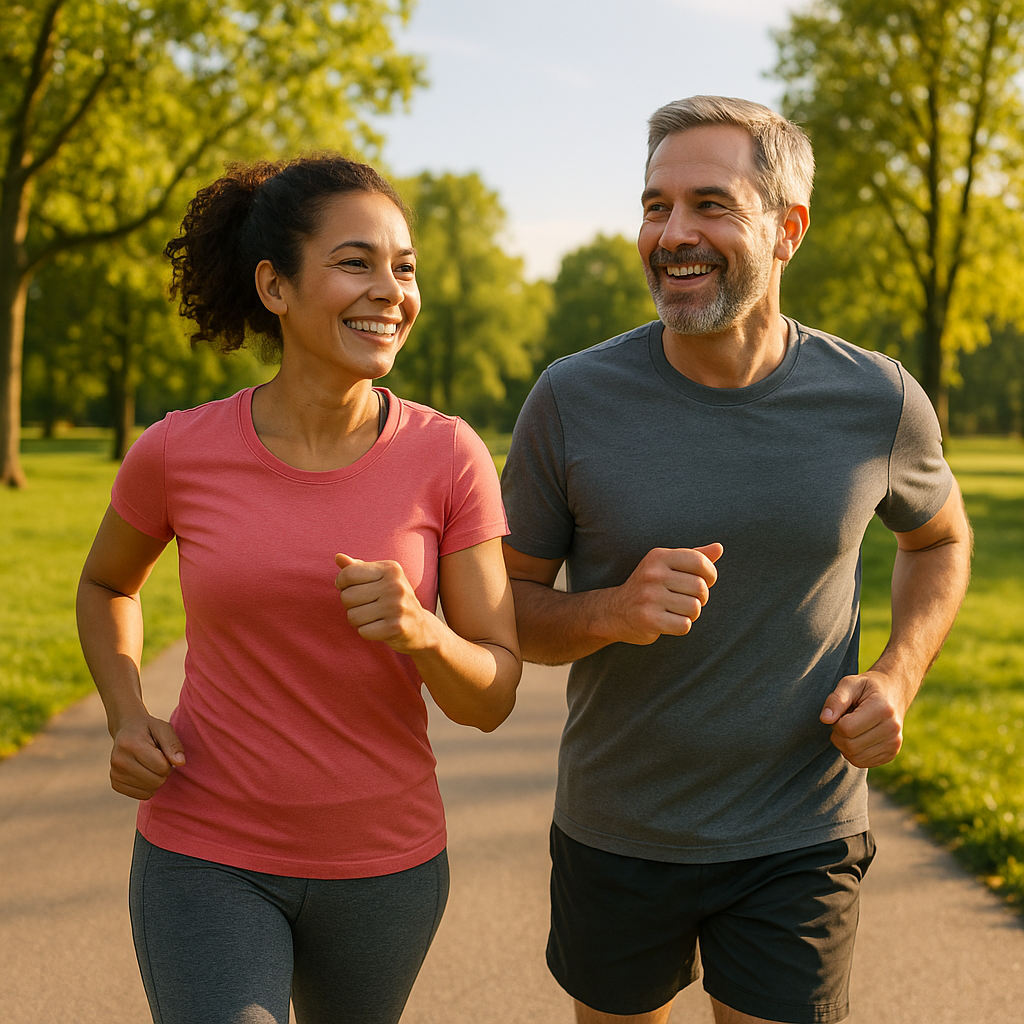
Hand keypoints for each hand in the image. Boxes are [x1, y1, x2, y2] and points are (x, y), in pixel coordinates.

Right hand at [109, 714, 184, 800]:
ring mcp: (115, 773)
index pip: (161, 767)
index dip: (169, 762)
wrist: (126, 730)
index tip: (164, 753)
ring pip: (149, 790)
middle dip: (164, 772)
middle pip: (156, 781)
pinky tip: (144, 774)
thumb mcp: (164, 729)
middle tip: (159, 760)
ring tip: (151, 765)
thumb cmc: (149, 729)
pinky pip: (141, 795)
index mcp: (131, 744)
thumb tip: (180, 763)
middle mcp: (119, 760)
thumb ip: (173, 744)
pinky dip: (148, 788)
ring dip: (156, 780)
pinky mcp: (115, 784)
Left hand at [335, 553, 432, 653]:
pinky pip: (363, 631)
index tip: (351, 588)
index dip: (342, 584)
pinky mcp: (397, 627)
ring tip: (373, 617)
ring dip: (358, 620)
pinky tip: (380, 628)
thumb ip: (358, 568)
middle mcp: (396, 585)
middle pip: (347, 596)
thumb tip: (338, 557)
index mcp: (391, 569)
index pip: (348, 574)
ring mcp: (397, 607)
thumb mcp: (380, 579)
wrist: (420, 627)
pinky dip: (367, 632)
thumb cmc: (393, 599)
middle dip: (350, 605)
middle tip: (366, 606)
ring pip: (353, 616)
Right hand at [606, 543, 723, 645]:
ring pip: (694, 608)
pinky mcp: (649, 619)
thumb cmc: (649, 587)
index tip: (704, 581)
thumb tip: (719, 548)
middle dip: (700, 598)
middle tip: (686, 600)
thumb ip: (693, 557)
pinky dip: (681, 626)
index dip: (711, 574)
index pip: (700, 562)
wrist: (615, 611)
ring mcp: (649, 597)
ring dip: (691, 614)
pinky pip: (684, 625)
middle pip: (700, 587)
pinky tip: (668, 621)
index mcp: (659, 557)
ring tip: (676, 610)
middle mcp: (653, 574)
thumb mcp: (666, 566)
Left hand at [820, 670, 910, 767]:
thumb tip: (825, 719)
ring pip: (855, 758)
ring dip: (845, 745)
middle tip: (844, 720)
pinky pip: (862, 763)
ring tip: (853, 727)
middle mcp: (892, 729)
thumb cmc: (866, 687)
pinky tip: (859, 737)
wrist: (893, 692)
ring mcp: (894, 743)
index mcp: (882, 709)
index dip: (836, 722)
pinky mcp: (892, 753)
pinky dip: (853, 753)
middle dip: (838, 735)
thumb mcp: (849, 684)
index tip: (841, 712)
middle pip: (850, 746)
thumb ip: (835, 700)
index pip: (846, 728)